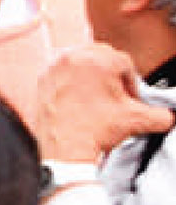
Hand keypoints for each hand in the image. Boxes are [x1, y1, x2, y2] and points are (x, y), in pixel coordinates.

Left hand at [36, 43, 174, 161]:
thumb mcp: (136, 121)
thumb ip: (161, 115)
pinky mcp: (42, 75)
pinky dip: (70, 78)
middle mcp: (74, 56)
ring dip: (90, 72)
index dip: (131, 82)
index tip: (128, 98)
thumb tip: (170, 116)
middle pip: (101, 55)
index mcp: (99, 60)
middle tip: (113, 95)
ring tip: (95, 96)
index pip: (124, 62)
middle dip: (111, 73)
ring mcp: (55, 64)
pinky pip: (61, 68)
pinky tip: (77, 98)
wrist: (66, 148)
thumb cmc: (98, 131)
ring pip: (79, 58)